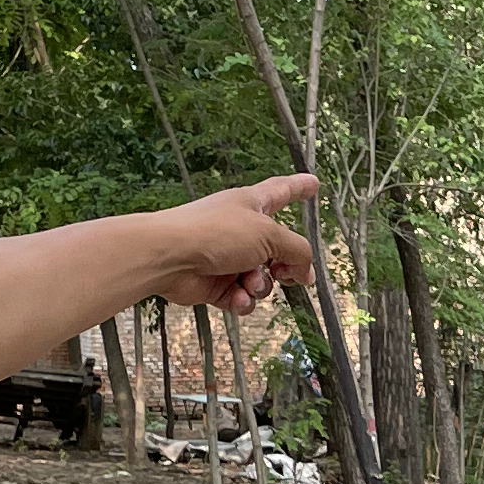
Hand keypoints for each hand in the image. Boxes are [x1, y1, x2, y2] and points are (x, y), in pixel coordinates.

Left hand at [158, 173, 315, 313]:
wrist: (169, 257)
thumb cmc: (213, 233)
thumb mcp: (269, 235)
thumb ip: (297, 252)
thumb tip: (306, 272)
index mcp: (252, 205)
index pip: (282, 192)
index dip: (299, 188)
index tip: (313, 184)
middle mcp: (241, 229)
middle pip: (277, 249)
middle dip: (285, 265)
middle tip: (285, 272)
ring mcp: (228, 258)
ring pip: (262, 279)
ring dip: (261, 285)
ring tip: (250, 282)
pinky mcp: (216, 284)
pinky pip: (242, 297)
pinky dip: (243, 300)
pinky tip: (237, 298)